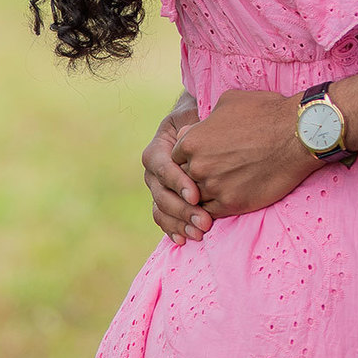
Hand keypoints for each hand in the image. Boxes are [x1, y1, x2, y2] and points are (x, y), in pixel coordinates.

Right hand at [143, 98, 212, 243]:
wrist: (197, 126)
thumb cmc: (202, 121)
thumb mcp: (197, 117)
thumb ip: (195, 128)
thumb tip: (196, 132)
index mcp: (157, 149)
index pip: (163, 167)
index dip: (178, 182)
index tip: (196, 195)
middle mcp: (152, 171)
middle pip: (161, 193)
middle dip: (183, 210)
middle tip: (205, 222)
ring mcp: (156, 188)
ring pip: (161, 209)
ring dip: (179, 223)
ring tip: (199, 233)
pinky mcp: (163, 201)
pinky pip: (162, 218)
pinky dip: (172, 229)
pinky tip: (183, 240)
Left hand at [170, 88, 314, 216]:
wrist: (297, 134)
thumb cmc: (266, 112)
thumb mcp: (228, 102)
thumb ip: (204, 120)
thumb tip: (192, 129)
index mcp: (193, 141)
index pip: (175, 158)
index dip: (188, 158)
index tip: (201, 158)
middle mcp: (198, 166)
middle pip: (184, 179)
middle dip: (194, 177)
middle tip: (211, 174)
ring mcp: (214, 187)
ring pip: (196, 198)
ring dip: (204, 195)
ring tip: (219, 188)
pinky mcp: (232, 204)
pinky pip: (212, 213)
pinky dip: (215, 209)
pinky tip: (227, 199)